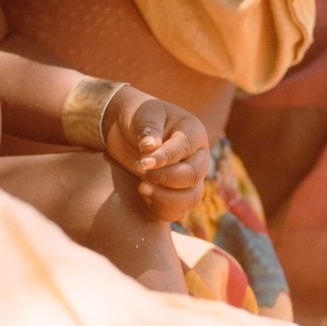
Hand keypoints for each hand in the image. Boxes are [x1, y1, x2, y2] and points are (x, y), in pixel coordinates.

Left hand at [101, 89, 208, 222]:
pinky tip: (143, 195)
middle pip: (193, 176)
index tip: (144, 162)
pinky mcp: (178, 193)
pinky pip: (179, 211)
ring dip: (166, 198)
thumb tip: (150, 147)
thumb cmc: (139, 116)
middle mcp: (198, 157)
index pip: (185, 149)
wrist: (128, 129)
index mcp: (194, 132)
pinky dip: (162, 209)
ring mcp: (190, 177)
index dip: (165, 158)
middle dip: (165, 178)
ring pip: (191, 198)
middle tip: (139, 169)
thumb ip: (148, 128)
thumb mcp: (143, 114)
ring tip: (141, 188)